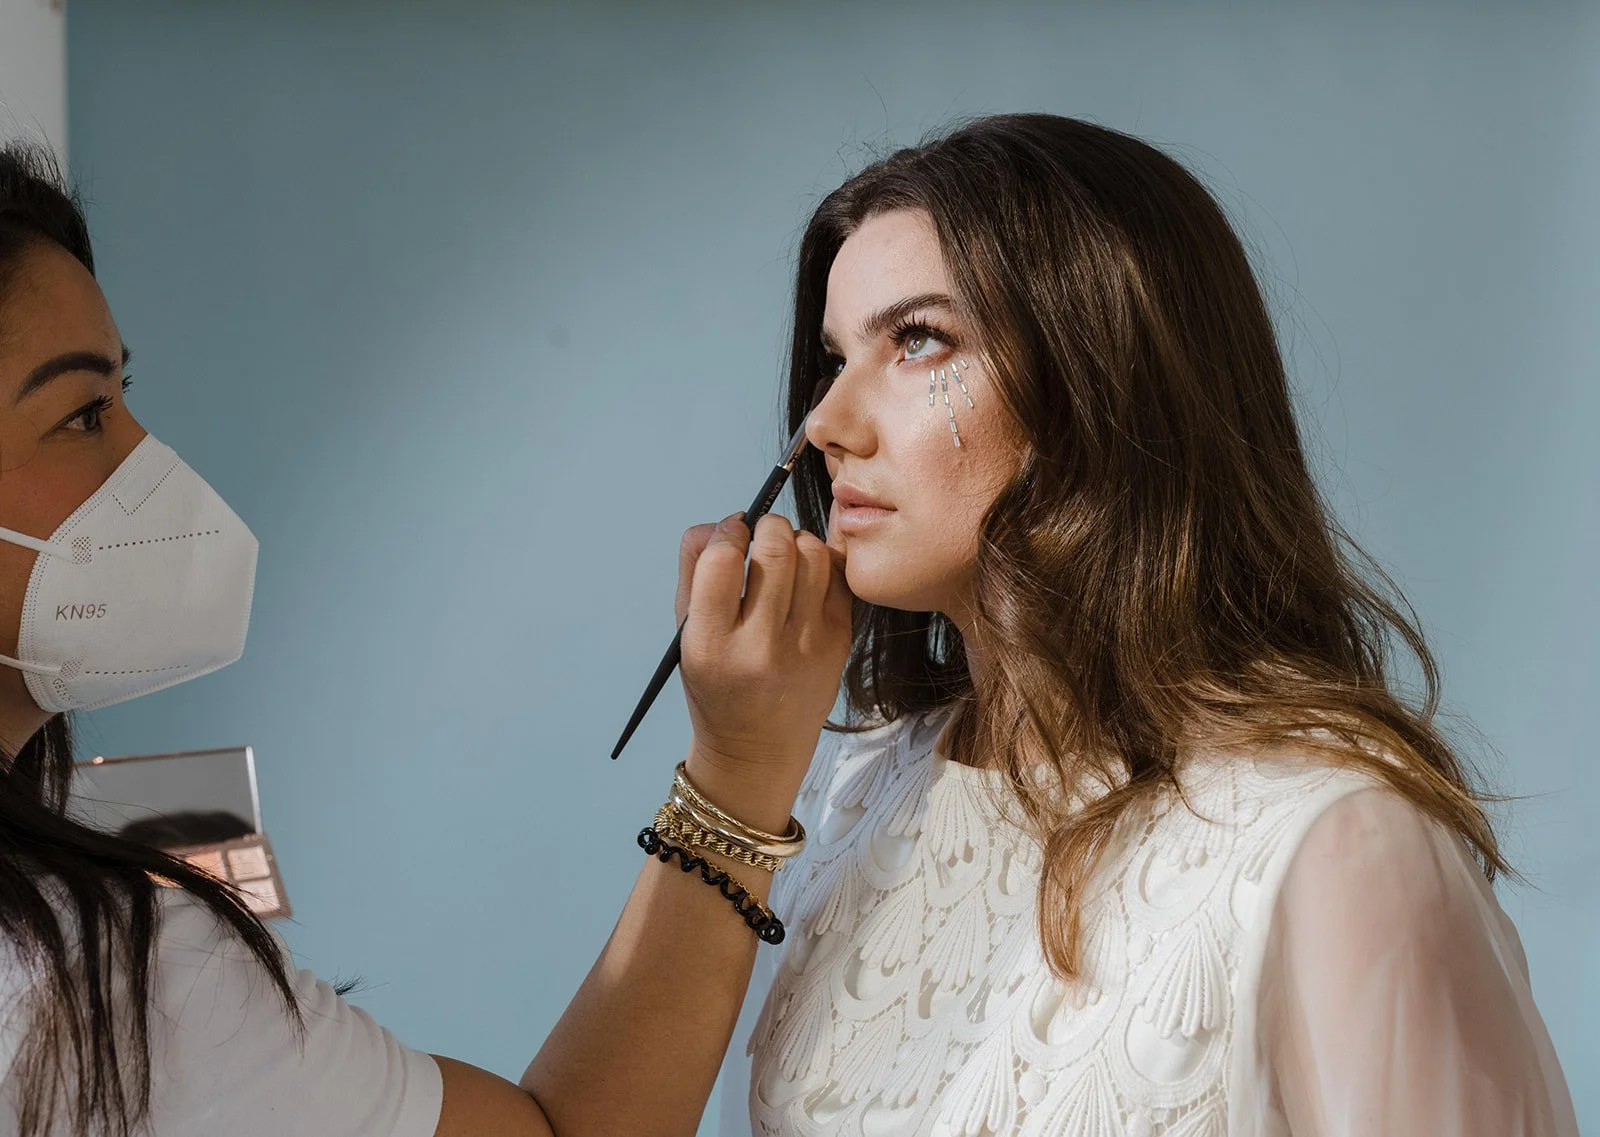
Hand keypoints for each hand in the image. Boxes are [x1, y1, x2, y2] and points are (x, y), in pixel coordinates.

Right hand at [674, 510, 851, 824]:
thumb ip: (695, 573)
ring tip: (785, 553)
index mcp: (710, 645)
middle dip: (767, 525)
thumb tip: (725, 521)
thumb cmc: (717, 687)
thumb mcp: (686, 637)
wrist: (758, 751)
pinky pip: (839, 578)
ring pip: (813, 555)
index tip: (730, 532)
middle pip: (773, 549)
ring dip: (797, 539)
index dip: (726, 531)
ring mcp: (806, 646)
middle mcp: (760, 647)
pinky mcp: (838, 645)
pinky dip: (823, 562)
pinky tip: (807, 574)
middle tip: (761, 533)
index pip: (719, 558)